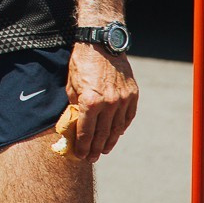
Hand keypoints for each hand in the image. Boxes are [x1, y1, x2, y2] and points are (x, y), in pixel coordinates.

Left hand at [65, 42, 138, 161]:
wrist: (102, 44)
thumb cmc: (81, 63)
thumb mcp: (71, 85)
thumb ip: (74, 106)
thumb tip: (73, 123)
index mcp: (90, 101)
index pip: (86, 131)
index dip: (82, 145)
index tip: (80, 154)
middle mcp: (108, 103)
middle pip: (102, 133)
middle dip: (95, 148)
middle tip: (91, 158)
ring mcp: (122, 100)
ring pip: (117, 128)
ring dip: (109, 141)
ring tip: (103, 150)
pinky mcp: (132, 95)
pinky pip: (128, 117)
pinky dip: (121, 128)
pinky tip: (116, 134)